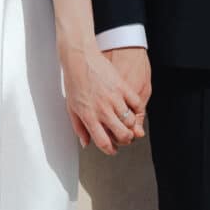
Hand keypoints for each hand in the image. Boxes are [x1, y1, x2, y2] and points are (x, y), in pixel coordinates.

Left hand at [62, 39, 148, 153]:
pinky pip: (136, 104)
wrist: (79, 59)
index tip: (113, 150)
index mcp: (89, 117)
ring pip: (131, 121)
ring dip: (131, 125)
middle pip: (121, 135)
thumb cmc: (74, 82)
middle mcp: (102, 110)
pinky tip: (133, 109)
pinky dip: (138, 110)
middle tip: (125, 137)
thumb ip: (79, 128)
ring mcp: (113, 98)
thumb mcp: (71, 108)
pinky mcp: (122, 87)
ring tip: (128, 122)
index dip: (110, 150)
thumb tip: (85, 143)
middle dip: (125, 140)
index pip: (103, 142)